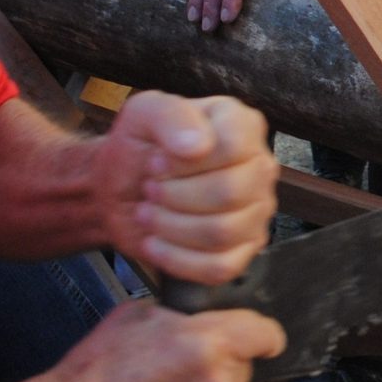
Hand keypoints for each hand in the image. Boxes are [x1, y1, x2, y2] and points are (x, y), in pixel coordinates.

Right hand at [50, 298, 279, 381]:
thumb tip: (201, 318)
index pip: (265, 333)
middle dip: (222, 367)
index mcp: (206, 342)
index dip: (262, 336)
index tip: (260, 342)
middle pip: (244, 369)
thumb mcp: (136, 316)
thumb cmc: (96, 371)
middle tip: (183, 374)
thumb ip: (180, 315)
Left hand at [94, 90, 277, 281]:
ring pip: (222, 232)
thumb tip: (199, 146)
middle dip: (175, 196)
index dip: (186, 162)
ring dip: (171, 226)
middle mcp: (260, 168)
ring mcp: (256, 213)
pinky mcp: (241, 251)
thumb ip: (170, 115)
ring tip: (149, 213)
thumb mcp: (144, 114)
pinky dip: (177, 259)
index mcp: (242, 126)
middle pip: (229, 193)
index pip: (234, 147)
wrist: (121, 187)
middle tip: (150, 190)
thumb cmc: (139, 147)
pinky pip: (219, 268)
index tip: (156, 162)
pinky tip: (155, 242)